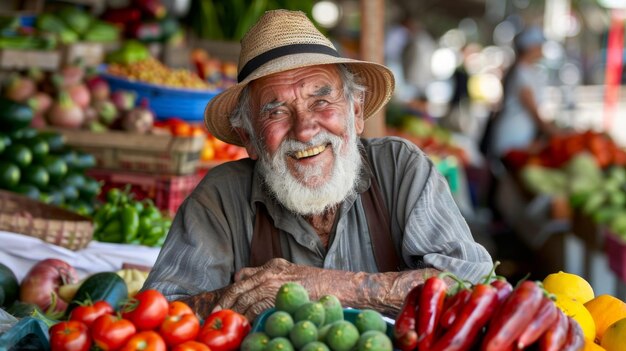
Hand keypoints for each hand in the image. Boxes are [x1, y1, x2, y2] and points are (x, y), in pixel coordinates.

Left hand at [214, 258, 332, 319]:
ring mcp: (274, 285)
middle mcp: (270, 273)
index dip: (227, 294)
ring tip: (228, 327)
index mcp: (271, 266)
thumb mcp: (288, 271)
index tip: (218, 307)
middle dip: (225, 306)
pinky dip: (249, 321)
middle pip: (239, 291)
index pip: (241, 279)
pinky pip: (258, 311)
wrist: (337, 287)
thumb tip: (240, 277)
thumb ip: (264, 273)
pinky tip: (245, 329)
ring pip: (247, 302)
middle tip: (214, 319)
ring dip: (235, 316)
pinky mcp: (280, 298)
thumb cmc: (315, 284)